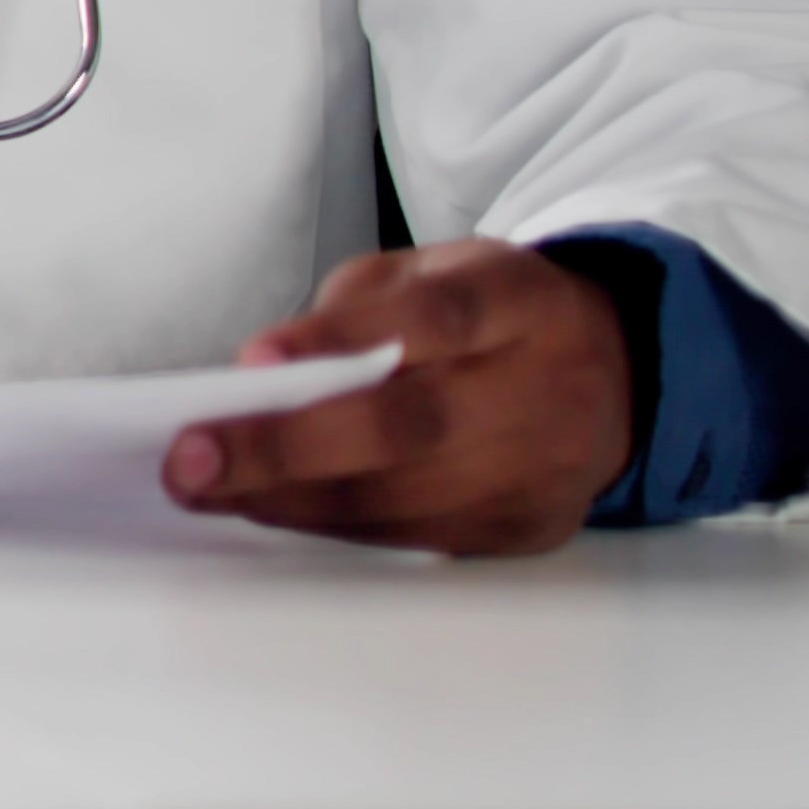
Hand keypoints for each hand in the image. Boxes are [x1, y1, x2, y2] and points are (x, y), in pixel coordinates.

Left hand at [167, 239, 631, 555]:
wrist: (616, 375)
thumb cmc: (492, 317)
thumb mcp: (436, 271)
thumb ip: (356, 308)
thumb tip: (267, 369)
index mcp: (523, 301)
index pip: (437, 317)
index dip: (346, 337)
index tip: (256, 359)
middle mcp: (548, 388)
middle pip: (413, 427)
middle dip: (289, 449)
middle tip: (192, 458)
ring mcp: (547, 468)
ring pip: (405, 499)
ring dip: (291, 500)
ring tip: (206, 488)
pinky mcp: (531, 527)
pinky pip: (415, 536)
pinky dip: (332, 524)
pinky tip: (269, 508)